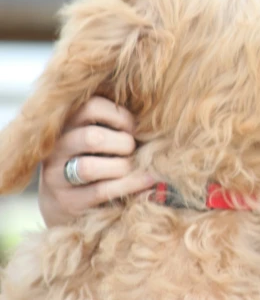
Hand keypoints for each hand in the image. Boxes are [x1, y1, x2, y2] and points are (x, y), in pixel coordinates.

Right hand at [38, 96, 153, 226]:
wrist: (62, 202)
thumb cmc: (93, 158)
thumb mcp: (97, 137)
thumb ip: (114, 124)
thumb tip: (153, 118)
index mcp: (66, 126)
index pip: (90, 107)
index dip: (119, 115)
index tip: (133, 127)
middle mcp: (57, 149)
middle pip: (91, 137)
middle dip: (123, 143)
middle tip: (133, 149)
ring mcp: (57, 177)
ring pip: (89, 167)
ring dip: (122, 166)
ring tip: (133, 166)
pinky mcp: (68, 202)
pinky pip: (101, 191)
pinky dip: (130, 184)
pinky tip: (148, 180)